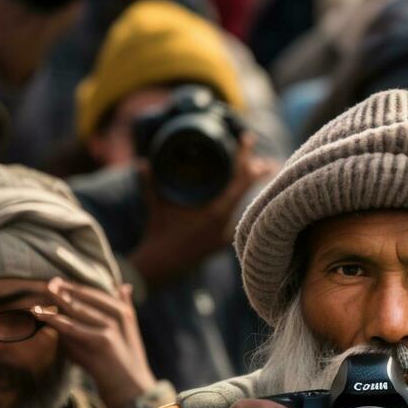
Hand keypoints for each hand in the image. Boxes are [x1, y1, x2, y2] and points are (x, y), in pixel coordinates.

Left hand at [35, 279, 155, 407]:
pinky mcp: (102, 340)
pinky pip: (72, 327)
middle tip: (42, 283)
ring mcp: (112, 327)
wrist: (131, 390)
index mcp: (125, 311)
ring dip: (55, 301)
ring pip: (76, 309)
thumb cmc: (123, 363)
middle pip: (85, 296)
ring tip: (36, 295)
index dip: (74, 286)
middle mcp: (121, 315)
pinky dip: (53, 319)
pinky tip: (38, 314)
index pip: (95, 292)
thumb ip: (125, 308)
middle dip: (62, 289)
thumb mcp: (129, 333)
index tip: (55, 281)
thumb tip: (125, 286)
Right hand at [128, 134, 275, 286]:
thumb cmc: (158, 235)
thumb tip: (142, 162)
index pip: (237, 180)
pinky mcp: (221, 244)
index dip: (244, 158)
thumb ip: (150, 183)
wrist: (161, 267)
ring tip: (259, 176)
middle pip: (245, 192)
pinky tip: (243, 202)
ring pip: (242, 207)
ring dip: (247, 192)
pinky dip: (238, 208)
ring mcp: (225, 236)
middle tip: (265, 161)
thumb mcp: (156, 206)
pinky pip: (234, 221)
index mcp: (215, 212)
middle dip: (254, 174)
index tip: (249, 140)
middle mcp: (225, 224)